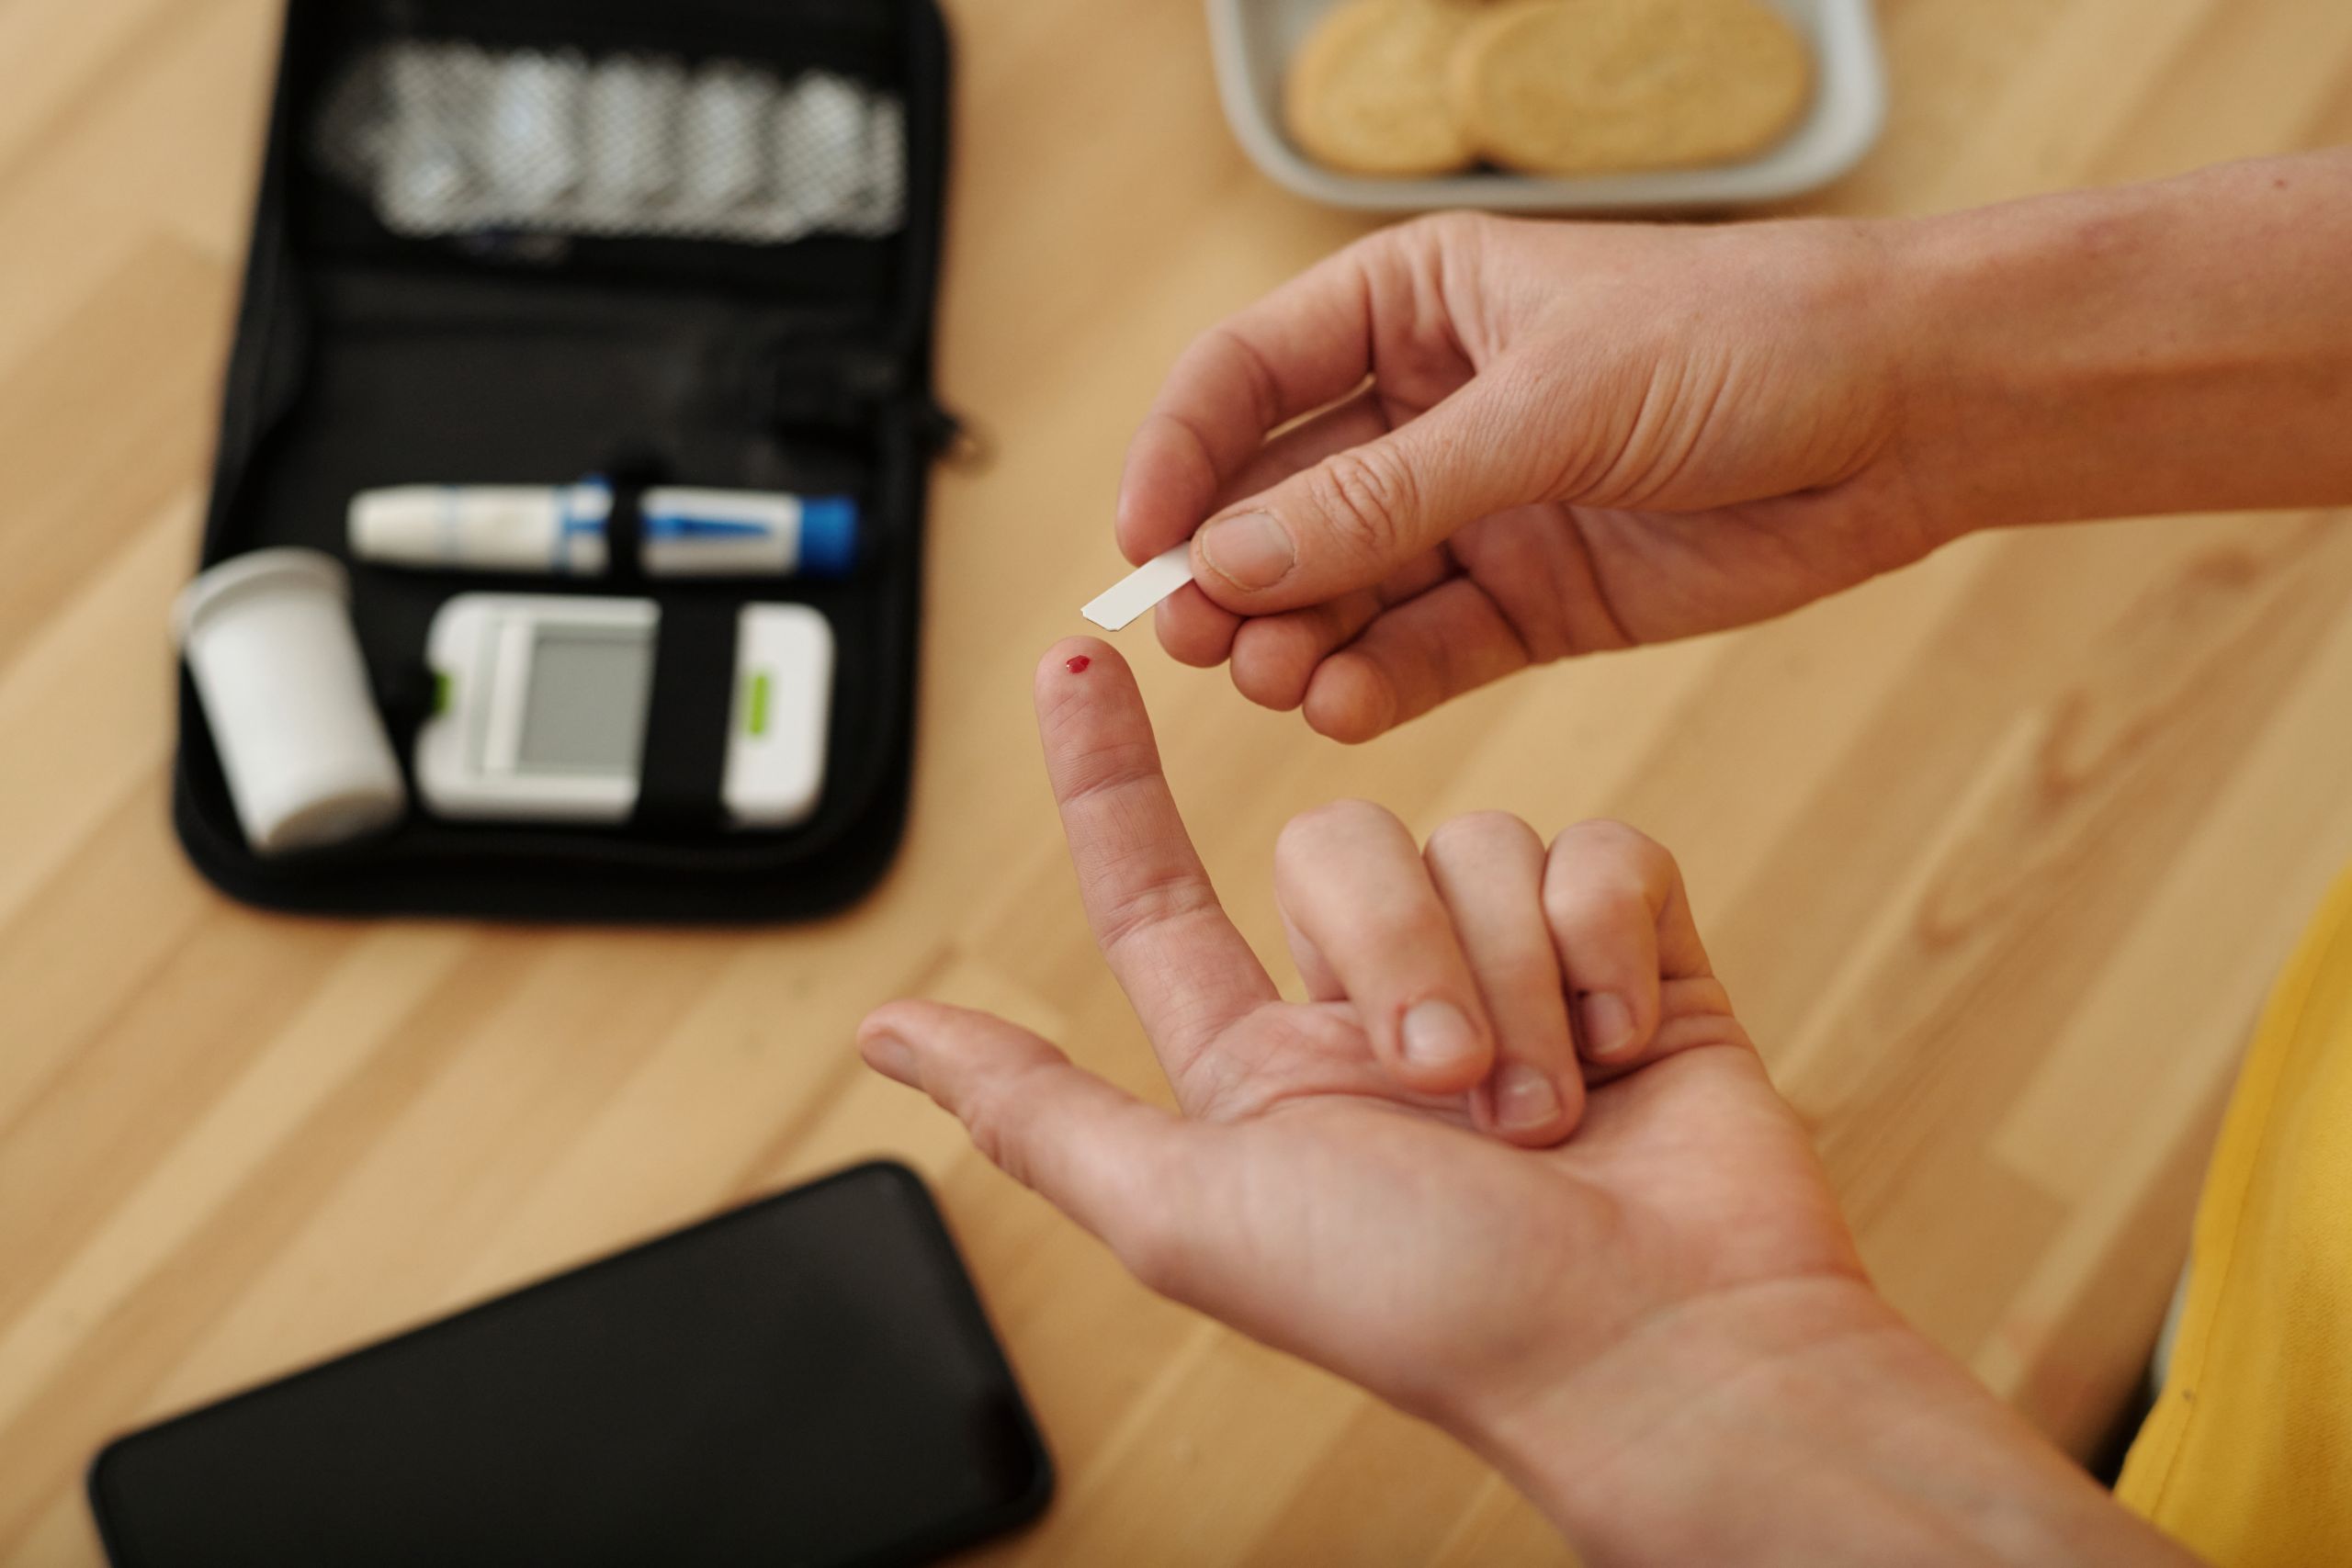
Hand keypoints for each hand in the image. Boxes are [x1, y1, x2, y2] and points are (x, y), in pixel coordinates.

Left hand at [857, 640, 2193, 1563]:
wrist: (1662, 1348)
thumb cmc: (1429, 1309)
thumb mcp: (1191, 1212)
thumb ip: (1040, 1113)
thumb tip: (889, 1033)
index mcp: (1260, 1062)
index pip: (1157, 889)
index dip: (1105, 777)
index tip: (1067, 662)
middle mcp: (1377, 1004)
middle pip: (1344, 841)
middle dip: (1398, 957)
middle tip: (1449, 1095)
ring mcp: (1507, 973)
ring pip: (1474, 840)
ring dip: (1509, 981)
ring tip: (1550, 1112)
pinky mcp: (1627, 953)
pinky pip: (1598, 850)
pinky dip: (1608, 944)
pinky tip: (1627, 1045)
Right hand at [1118, 212, 1934, 740]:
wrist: (1909, 415)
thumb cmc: (1744, 343)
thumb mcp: (1551, 404)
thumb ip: (1390, 494)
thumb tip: (1231, 561)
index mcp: (1410, 306)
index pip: (1244, 381)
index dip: (1179, 460)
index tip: (1142, 545)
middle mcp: (1422, 410)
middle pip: (1275, 500)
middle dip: (1229, 570)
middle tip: (1202, 638)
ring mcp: (1472, 513)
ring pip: (1337, 588)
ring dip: (1293, 637)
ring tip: (1274, 679)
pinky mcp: (1528, 603)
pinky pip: (1420, 652)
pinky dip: (1374, 683)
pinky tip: (1342, 706)